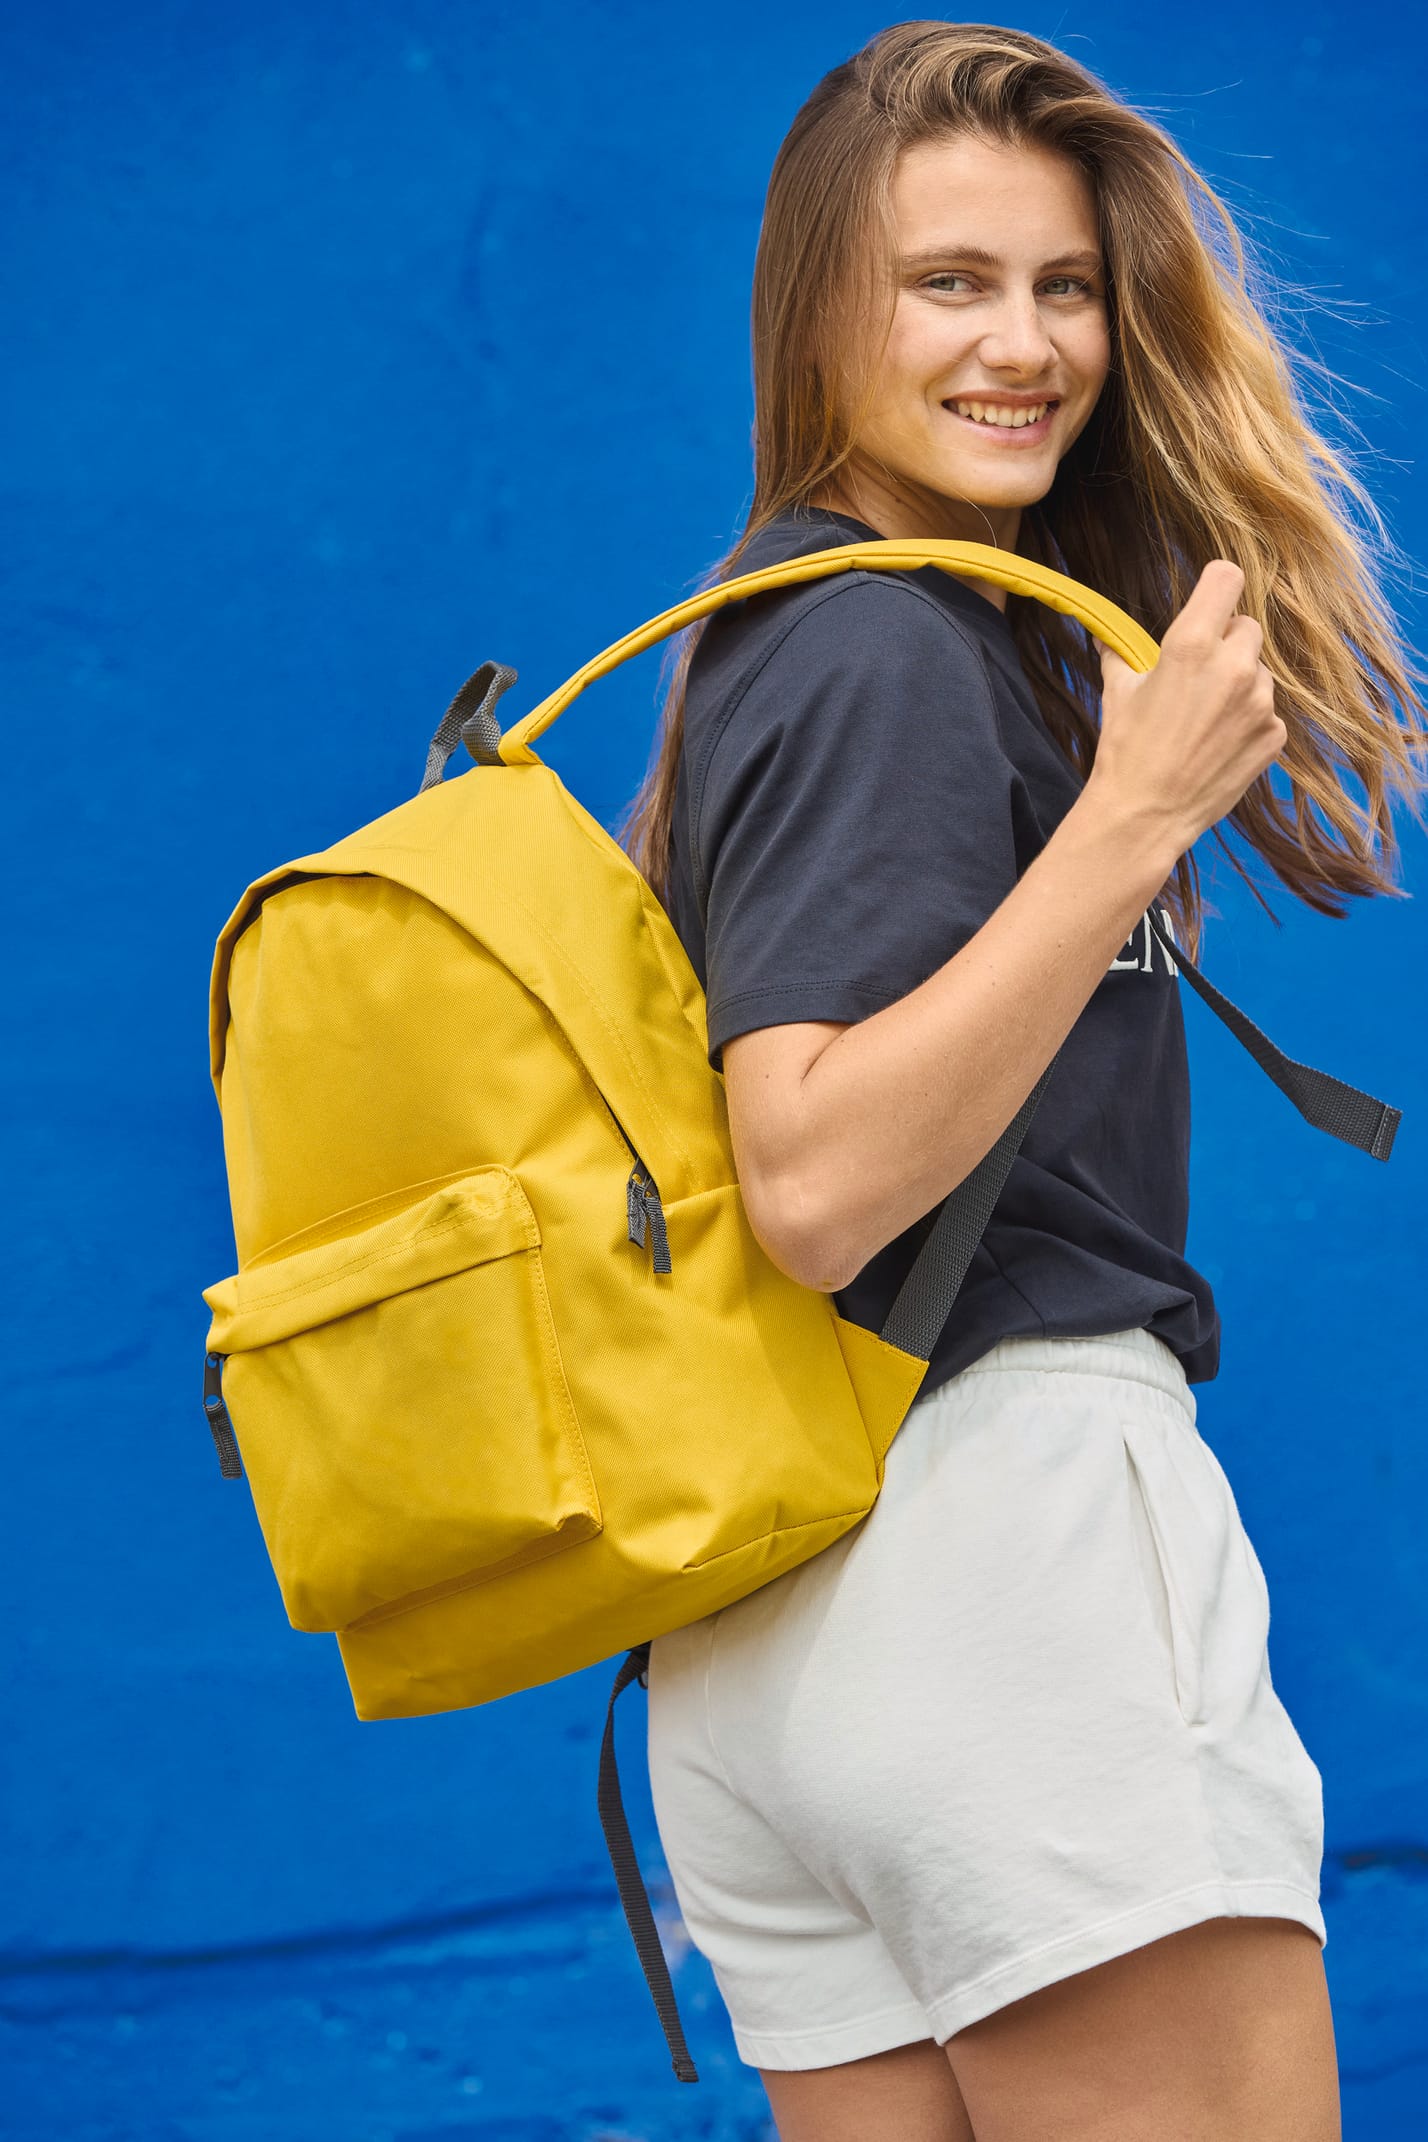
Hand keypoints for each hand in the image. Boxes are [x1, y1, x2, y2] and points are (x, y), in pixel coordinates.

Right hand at [1090, 559, 1286, 856]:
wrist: (1144, 816)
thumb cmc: (1126, 752)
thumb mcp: (1118, 694)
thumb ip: (1122, 655)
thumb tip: (1108, 638)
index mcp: (1192, 644)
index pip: (1227, 578)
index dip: (1217, 585)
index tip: (1211, 598)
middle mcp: (1234, 666)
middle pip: (1247, 626)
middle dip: (1226, 642)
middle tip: (1199, 675)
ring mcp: (1260, 702)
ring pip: (1259, 671)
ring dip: (1239, 684)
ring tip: (1206, 718)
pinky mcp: (1273, 734)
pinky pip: (1267, 711)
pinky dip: (1248, 721)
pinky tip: (1219, 743)